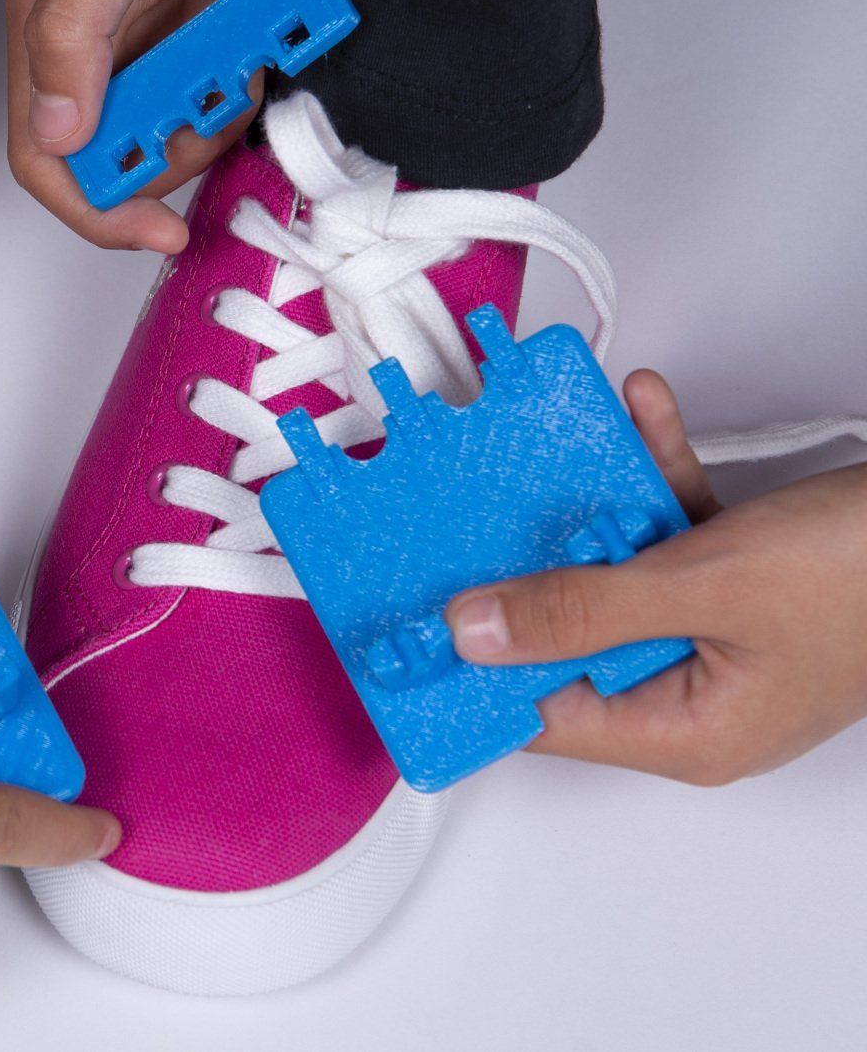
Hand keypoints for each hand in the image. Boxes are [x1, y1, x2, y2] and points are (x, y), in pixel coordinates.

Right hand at [5, 0, 266, 253]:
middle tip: (225, 86)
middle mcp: (94, 32)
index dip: (97, 206)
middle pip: (125, 145)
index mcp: (48, 20)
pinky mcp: (204, 9)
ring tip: (244, 8)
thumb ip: (73, 33)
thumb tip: (55, 131)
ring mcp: (153, 22)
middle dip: (184, 133)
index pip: (46, 152)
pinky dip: (254, 41)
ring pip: (186, 112)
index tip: (157, 229)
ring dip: (226, 79)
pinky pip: (229, 68)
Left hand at [444, 371, 866, 785]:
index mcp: (684, 730)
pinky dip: (653, 470)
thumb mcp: (705, 589)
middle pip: (566, 633)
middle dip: (520, 564)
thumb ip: (581, 609)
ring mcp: (719, 630)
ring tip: (542, 443)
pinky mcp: (743, 576)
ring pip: (615, 567)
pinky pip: (672, 523)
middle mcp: (694, 688)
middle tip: (451, 512)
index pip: (539, 715)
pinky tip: (636, 411)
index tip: (399, 625)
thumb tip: (474, 630)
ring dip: (588, 499)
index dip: (468, 672)